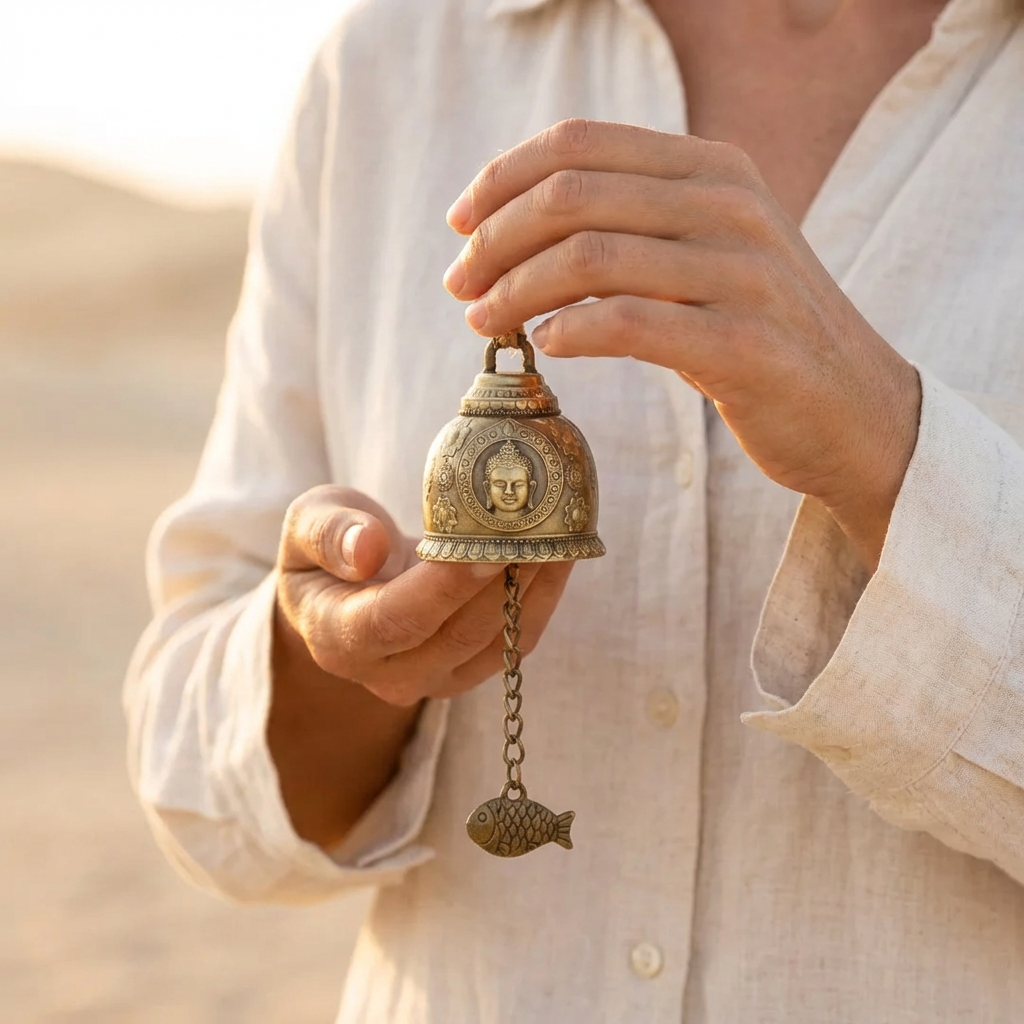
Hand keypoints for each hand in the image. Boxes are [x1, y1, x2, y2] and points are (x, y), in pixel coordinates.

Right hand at [275, 485, 572, 705]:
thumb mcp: (307, 523)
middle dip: (505, 581)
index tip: (491, 547)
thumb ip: (327, 532)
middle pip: (456, 634)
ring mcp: (431, 679)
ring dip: (533, 588)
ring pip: (493, 642)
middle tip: (544, 529)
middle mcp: (385, 673)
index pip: (397, 619)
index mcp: (336, 638)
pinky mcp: (467, 671)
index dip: (446, 587)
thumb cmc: (323, 548)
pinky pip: (513, 643)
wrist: (340, 591)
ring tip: (563, 534)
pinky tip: (562, 554)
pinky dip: (542, 600)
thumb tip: (367, 548)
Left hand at [443, 119, 920, 569]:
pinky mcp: (744, 343)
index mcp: (713, 169)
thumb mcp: (705, 255)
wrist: (854, 409)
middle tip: (459, 286)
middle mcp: (730, 205)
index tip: (460, 226)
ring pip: (591, 257)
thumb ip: (633, 228)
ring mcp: (742, 271)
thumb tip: (516, 233)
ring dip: (516, 291)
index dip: (502, 178)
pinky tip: (544, 348)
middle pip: (573, 196)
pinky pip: (631, 323)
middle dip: (495, 241)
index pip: (580, 143)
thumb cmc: (758, 334)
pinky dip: (571, 331)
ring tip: (483, 323)